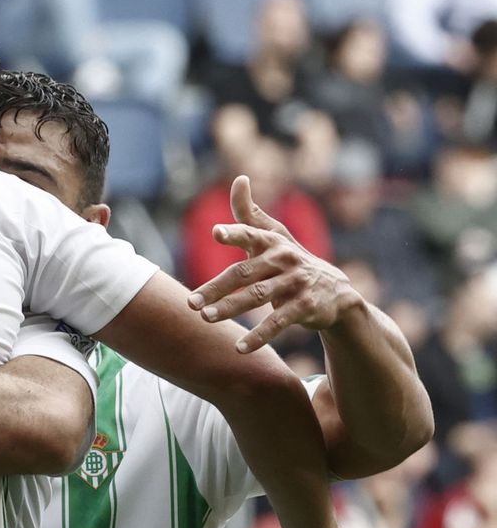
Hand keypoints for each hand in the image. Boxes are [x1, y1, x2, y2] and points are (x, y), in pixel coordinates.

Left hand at [187, 175, 361, 351]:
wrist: (336, 291)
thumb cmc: (291, 260)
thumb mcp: (274, 235)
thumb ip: (250, 213)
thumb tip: (240, 179)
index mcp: (273, 242)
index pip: (251, 234)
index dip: (235, 233)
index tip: (216, 232)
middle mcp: (285, 259)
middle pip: (244, 274)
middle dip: (216, 288)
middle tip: (191, 303)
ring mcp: (296, 283)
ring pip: (258, 297)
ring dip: (230, 309)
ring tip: (206, 318)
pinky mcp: (306, 306)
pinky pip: (278, 322)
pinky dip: (259, 335)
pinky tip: (240, 348)